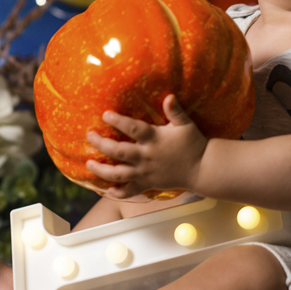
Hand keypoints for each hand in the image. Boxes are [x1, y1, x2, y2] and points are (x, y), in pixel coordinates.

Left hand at [85, 94, 207, 200]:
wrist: (202, 169)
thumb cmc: (193, 144)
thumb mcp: (185, 125)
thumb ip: (175, 111)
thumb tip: (169, 96)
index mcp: (154, 139)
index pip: (132, 128)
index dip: (118, 121)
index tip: (105, 115)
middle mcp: (146, 156)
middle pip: (118, 151)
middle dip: (101, 144)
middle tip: (90, 136)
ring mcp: (145, 172)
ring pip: (118, 174)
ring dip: (101, 170)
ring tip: (89, 164)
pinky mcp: (148, 184)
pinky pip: (130, 191)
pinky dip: (118, 193)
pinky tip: (107, 191)